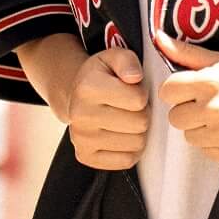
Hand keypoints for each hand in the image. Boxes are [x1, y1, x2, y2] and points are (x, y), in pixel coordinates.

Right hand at [63, 48, 150, 170]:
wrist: (77, 96)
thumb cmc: (102, 77)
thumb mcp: (114, 57)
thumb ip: (127, 60)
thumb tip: (134, 77)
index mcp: (87, 88)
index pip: (139, 100)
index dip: (142, 94)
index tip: (131, 90)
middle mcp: (80, 115)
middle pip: (140, 123)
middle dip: (142, 113)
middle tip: (130, 107)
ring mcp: (81, 139)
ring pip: (136, 143)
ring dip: (138, 132)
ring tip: (125, 119)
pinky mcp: (86, 157)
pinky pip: (126, 160)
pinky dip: (130, 149)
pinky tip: (120, 135)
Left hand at [156, 35, 218, 162]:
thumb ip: (187, 53)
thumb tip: (158, 38)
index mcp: (208, 83)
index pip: (167, 92)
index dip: (177, 90)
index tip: (190, 89)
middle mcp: (213, 109)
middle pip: (175, 118)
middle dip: (187, 111)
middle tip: (207, 104)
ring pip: (189, 137)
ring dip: (200, 128)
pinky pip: (207, 152)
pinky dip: (214, 143)